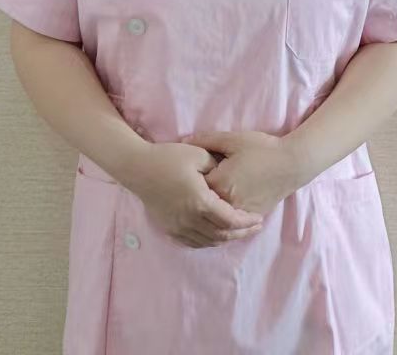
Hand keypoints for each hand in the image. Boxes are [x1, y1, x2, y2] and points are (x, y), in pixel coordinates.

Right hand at [121, 141, 264, 249]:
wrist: (137, 167)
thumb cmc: (168, 157)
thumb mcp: (198, 155)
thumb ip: (217, 166)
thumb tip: (228, 176)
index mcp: (199, 201)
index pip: (230, 220)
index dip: (246, 222)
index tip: (259, 218)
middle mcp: (189, 219)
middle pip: (221, 235)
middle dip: (241, 233)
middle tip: (254, 228)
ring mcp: (177, 226)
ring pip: (208, 241)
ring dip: (225, 238)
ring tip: (238, 231)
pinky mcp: (168, 228)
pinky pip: (192, 242)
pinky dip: (208, 240)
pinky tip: (215, 233)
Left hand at [179, 129, 301, 217]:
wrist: (291, 163)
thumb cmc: (262, 149)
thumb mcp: (233, 140)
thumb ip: (207, 140)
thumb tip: (184, 141)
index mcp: (220, 183)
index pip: (194, 187)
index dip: (189, 179)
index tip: (188, 173)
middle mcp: (228, 203)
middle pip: (203, 204)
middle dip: (197, 195)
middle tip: (193, 185)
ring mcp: (240, 213)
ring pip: (216, 216)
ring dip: (209, 208)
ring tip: (205, 196)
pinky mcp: (251, 216)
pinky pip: (230, 221)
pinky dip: (223, 215)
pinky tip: (220, 206)